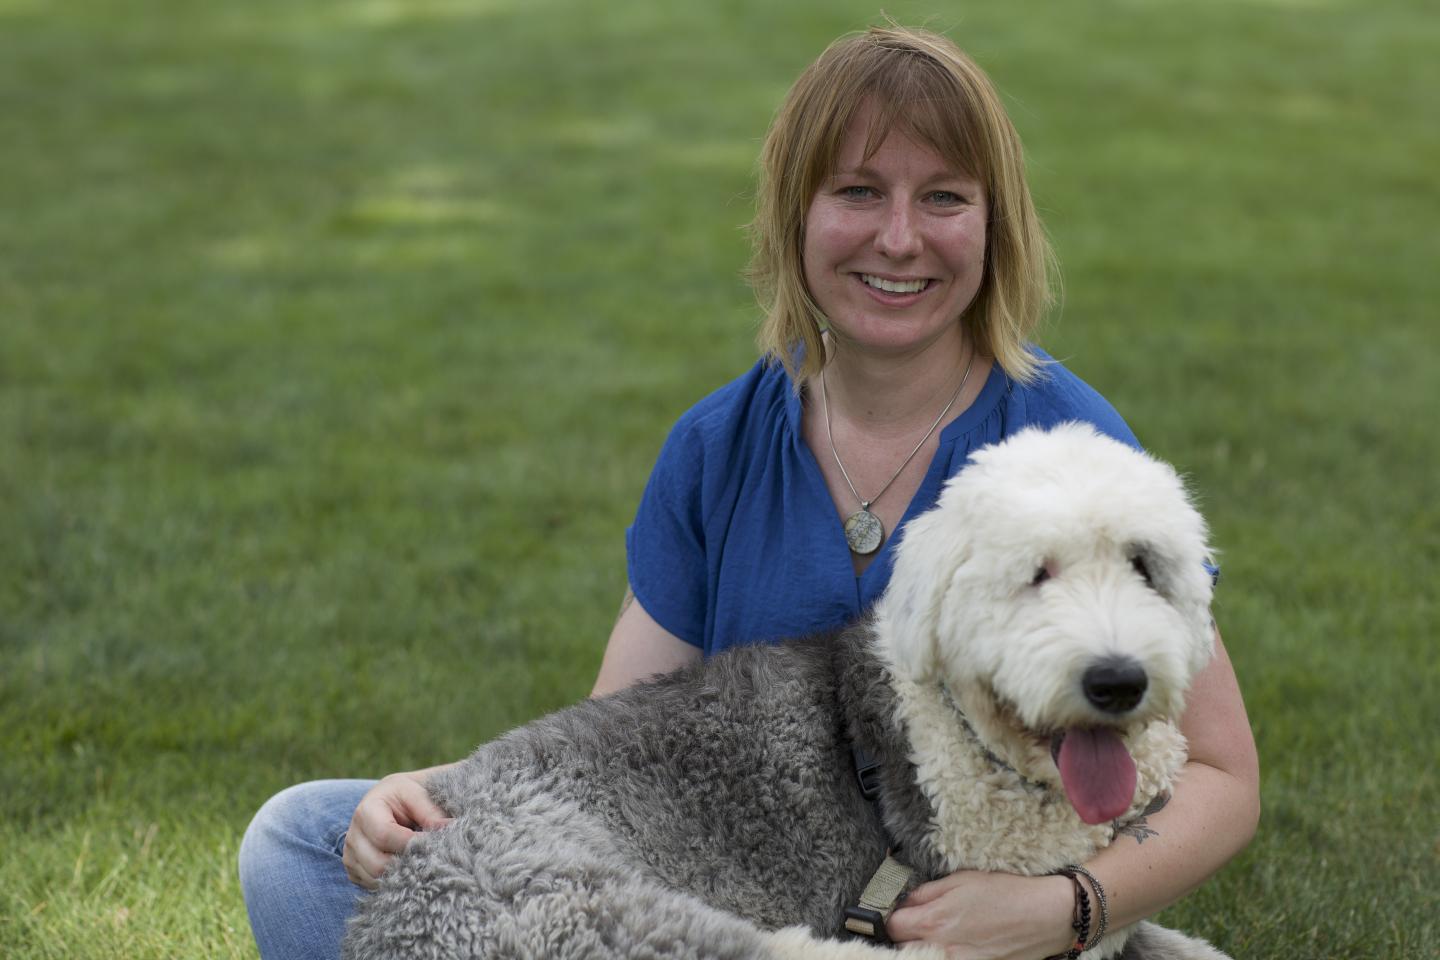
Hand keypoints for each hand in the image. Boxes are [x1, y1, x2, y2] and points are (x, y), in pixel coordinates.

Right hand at [342, 771, 453, 888]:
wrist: (391, 802)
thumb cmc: (406, 796)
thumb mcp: (418, 795)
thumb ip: (432, 813)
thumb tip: (451, 829)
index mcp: (366, 811)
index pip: (385, 836)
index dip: (413, 844)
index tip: (438, 845)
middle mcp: (353, 836)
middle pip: (378, 864)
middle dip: (408, 864)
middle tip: (432, 859)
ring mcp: (350, 856)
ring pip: (375, 880)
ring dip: (402, 876)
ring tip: (422, 863)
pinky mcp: (354, 871)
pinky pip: (373, 886)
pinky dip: (392, 883)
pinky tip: (408, 869)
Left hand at [886, 870, 1073, 959]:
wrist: (1046, 916)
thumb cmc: (1006, 892)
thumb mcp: (961, 880)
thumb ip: (927, 892)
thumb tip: (905, 901)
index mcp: (935, 921)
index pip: (892, 926)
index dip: (891, 916)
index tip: (898, 911)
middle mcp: (942, 949)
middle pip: (902, 949)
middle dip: (903, 936)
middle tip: (914, 924)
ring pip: (922, 959)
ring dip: (922, 948)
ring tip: (935, 934)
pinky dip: (944, 954)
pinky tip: (954, 944)